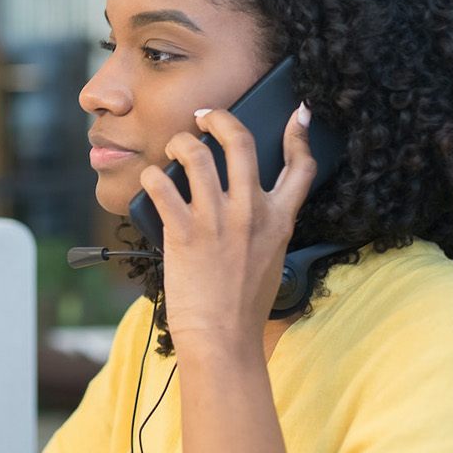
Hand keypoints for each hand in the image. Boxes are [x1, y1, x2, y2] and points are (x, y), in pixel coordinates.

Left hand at [142, 104, 318, 351]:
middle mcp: (251, 212)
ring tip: (173, 148)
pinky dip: (151, 176)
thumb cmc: (243, 306)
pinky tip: (151, 181)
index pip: (301, 167)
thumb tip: (248, 201)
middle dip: (219, 118)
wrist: (223, 338)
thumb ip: (265, 226)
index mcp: (279, 219)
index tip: (296, 114)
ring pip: (195, 154)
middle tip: (205, 117)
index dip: (299, 134)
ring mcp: (216, 219)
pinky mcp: (183, 231)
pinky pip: (160, 185)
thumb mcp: (271, 259)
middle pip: (240, 141)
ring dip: (179, 142)